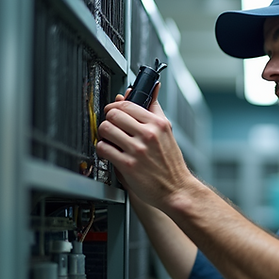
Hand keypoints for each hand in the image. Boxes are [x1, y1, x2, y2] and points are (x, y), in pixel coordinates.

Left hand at [96, 85, 197, 210]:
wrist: (176, 189)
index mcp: (157, 124)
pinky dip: (102, 149)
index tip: (114, 112)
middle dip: (108, 120)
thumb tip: (152, 89)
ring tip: (109, 140)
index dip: (116, 107)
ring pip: (106, 129)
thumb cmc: (170, 163)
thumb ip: (155, 110)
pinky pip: (103, 148)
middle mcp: (148, 135)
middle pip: (113, 114)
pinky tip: (109, 152)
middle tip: (110, 127)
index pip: (127, 104)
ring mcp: (137, 150)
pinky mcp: (127, 165)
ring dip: (103, 134)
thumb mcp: (167, 132)